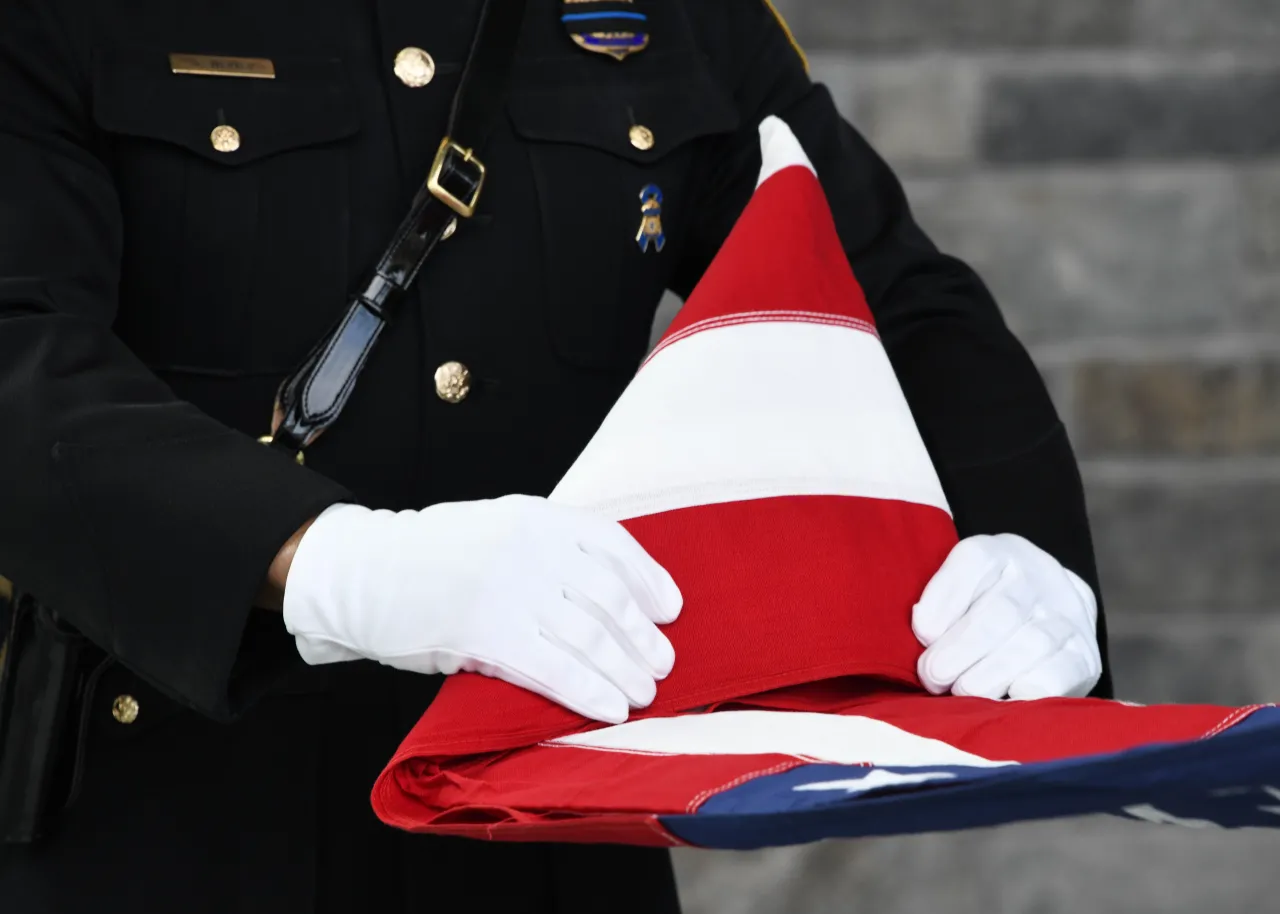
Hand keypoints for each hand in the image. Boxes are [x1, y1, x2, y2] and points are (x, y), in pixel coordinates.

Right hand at [281, 495, 682, 722]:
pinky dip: (589, 690)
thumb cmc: (431, 556)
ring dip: (624, 668)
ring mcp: (509, 588)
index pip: (611, 543)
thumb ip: (546, 555)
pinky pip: (553, 666)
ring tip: (644, 691)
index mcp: (535, 516)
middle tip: (663, 662)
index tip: (670, 607)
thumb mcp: (496, 532)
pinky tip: (610, 708)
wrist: (361, 570)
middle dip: (642, 635)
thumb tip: (607, 603)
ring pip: (589, 634)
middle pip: (609, 595)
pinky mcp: (486, 630)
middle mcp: (529, 546)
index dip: (648, 578)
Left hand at [912, 534, 1101, 699]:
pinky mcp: (1085, 657)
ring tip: (961, 692)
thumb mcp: (958, 589)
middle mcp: (1039, 577)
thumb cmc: (983, 605)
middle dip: (961, 649)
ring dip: (988, 675)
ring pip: (1031, 645)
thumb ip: (938, 603)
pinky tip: (1003, 699)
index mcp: (1000, 552)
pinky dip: (1027, 691)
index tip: (924, 634)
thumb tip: (926, 632)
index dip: (944, 599)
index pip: (974, 561)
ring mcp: (1067, 617)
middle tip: (933, 677)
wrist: (1049, 612)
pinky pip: (1058, 676)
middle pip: (1001, 611)